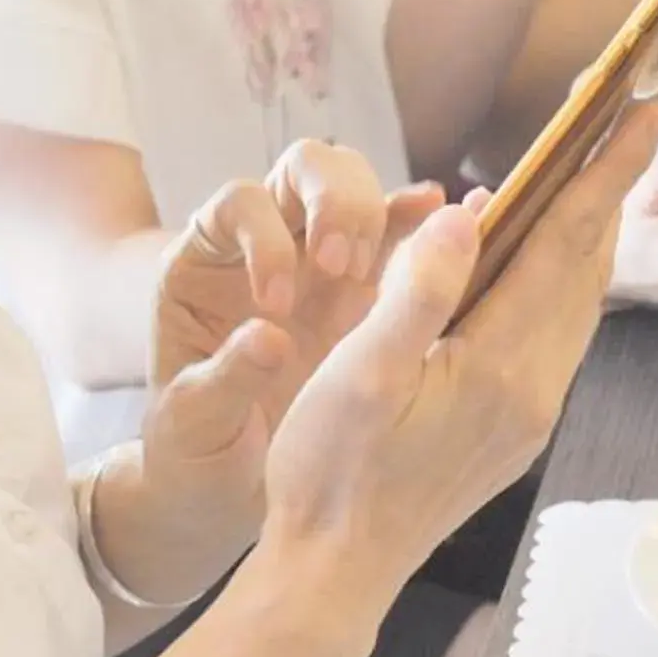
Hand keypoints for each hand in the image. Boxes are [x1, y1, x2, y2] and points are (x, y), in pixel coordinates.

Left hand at [142, 144, 445, 543]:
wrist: (227, 486)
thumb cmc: (194, 447)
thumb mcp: (190, 424)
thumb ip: (221, 381)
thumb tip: (269, 340)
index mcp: (206, 263)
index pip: (239, 206)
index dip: (264, 237)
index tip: (277, 303)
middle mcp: (269, 244)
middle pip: (307, 170)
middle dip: (335, 201)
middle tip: (348, 266)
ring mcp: (323, 262)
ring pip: (361, 192)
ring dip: (385, 215)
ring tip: (405, 266)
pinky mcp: (370, 290)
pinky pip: (405, 238)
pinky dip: (430, 227)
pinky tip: (466, 226)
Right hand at [257, 105, 657, 592]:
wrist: (334, 572)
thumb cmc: (331, 472)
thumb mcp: (360, 372)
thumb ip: (417, 291)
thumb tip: (467, 214)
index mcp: (502, 367)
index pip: (566, 246)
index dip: (605, 172)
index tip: (645, 115)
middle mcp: (535, 389)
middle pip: (585, 269)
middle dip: (609, 192)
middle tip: (630, 126)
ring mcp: (530, 413)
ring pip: (576, 303)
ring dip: (588, 237)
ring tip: (592, 178)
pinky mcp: (515, 428)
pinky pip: (555, 333)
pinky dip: (558, 281)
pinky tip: (536, 262)